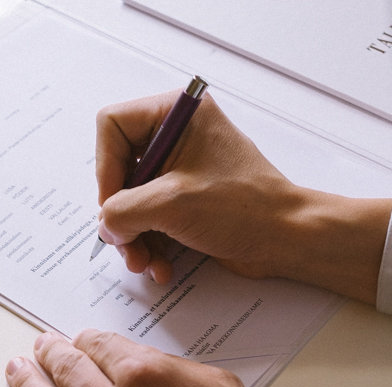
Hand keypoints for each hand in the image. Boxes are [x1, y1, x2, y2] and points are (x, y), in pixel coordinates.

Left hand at [5, 329, 338, 386]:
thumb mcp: (219, 386)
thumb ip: (169, 367)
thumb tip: (136, 363)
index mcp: (144, 378)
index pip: (96, 345)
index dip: (84, 340)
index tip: (77, 341)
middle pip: (66, 372)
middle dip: (48, 354)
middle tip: (39, 348)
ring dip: (27, 386)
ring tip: (17, 372)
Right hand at [95, 90, 391, 302]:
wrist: (287, 239)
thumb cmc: (245, 207)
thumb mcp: (170, 204)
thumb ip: (122, 210)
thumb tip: (104, 225)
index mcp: (176, 114)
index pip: (111, 128)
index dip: (106, 170)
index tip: (115, 206)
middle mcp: (176, 135)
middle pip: (119, 170)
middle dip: (122, 216)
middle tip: (127, 244)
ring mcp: (180, 168)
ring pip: (132, 201)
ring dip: (135, 237)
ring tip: (146, 262)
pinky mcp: (185, 198)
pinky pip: (150, 219)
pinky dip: (151, 244)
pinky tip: (161, 266)